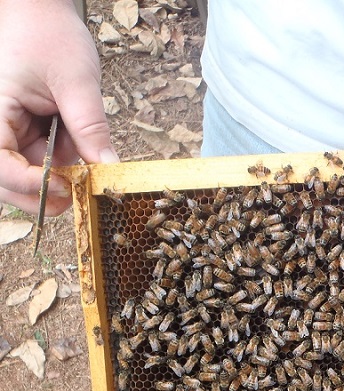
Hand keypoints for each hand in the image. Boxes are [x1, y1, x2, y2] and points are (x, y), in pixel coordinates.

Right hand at [0, 0, 117, 215]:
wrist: (42, 11)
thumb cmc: (49, 34)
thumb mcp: (76, 80)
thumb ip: (89, 126)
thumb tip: (107, 167)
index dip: (28, 185)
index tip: (64, 188)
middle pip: (8, 179)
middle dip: (43, 189)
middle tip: (78, 192)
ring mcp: (9, 129)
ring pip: (31, 171)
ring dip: (59, 167)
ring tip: (77, 134)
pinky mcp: (25, 130)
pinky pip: (44, 156)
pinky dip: (64, 154)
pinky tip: (72, 132)